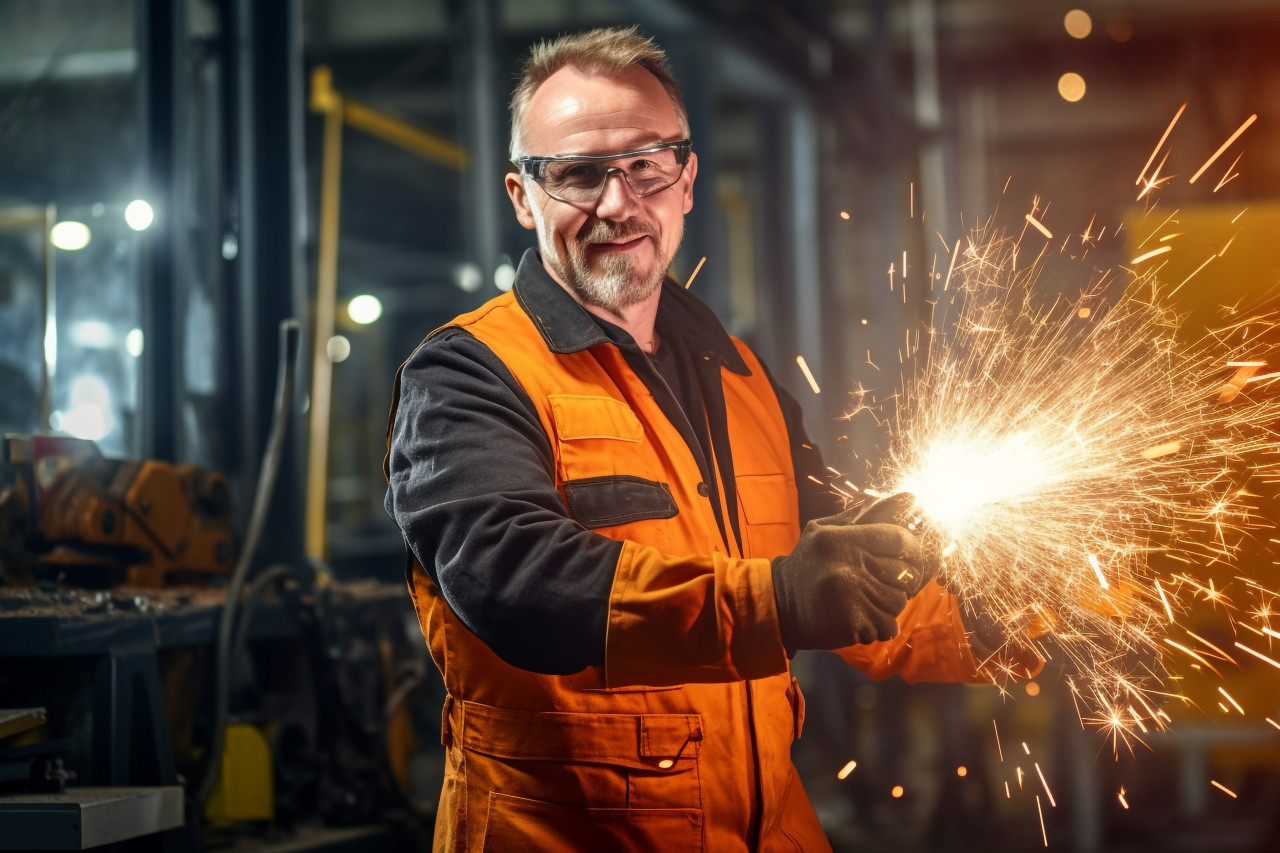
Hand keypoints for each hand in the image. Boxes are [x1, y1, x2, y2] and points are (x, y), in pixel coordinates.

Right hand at [772, 495, 934, 653]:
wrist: (778, 606)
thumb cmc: (807, 566)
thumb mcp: (823, 530)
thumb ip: (861, 515)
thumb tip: (906, 497)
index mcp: (841, 539)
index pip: (899, 539)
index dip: (912, 549)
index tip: (907, 558)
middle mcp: (847, 566)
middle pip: (905, 575)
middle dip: (899, 582)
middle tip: (879, 583)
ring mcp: (851, 596)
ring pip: (898, 602)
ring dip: (886, 605)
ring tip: (863, 601)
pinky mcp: (852, 623)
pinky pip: (888, 626)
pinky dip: (879, 626)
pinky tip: (859, 619)